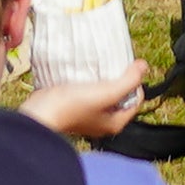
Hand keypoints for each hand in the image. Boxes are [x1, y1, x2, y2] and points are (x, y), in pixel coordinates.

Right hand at [22, 70, 142, 142]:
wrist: (40, 113)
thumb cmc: (74, 106)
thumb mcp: (106, 92)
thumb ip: (128, 81)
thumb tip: (144, 66)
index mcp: (115, 122)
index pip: (136, 99)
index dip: (135, 81)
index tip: (126, 65)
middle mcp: (104, 121)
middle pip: (120, 95)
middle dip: (120, 78)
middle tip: (114, 62)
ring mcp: (88, 114)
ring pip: (104, 92)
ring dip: (104, 77)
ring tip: (101, 63)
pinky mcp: (74, 106)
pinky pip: (88, 90)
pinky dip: (90, 79)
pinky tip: (86, 69)